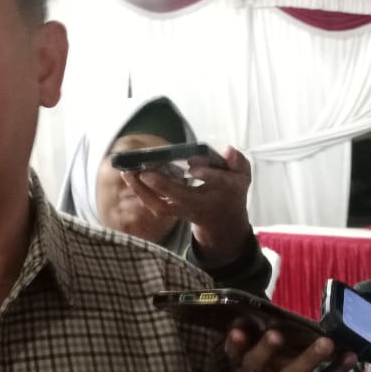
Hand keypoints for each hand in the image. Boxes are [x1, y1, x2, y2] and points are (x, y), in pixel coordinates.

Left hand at [120, 145, 251, 265]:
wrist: (222, 221)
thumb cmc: (231, 192)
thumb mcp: (242, 176)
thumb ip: (238, 162)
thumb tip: (228, 150)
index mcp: (223, 191)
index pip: (217, 182)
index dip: (206, 174)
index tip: (192, 165)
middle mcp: (201, 203)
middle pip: (181, 197)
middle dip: (162, 185)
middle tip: (144, 171)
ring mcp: (185, 211)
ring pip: (161, 206)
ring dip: (143, 190)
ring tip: (128, 172)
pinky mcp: (172, 213)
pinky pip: (153, 206)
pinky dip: (140, 192)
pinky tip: (129, 177)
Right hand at [225, 326, 356, 371]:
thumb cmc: (273, 371)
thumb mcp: (263, 357)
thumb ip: (260, 337)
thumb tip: (265, 306)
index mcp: (241, 367)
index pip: (233, 354)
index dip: (234, 344)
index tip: (238, 329)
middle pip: (254, 368)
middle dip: (264, 350)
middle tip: (277, 334)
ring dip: (307, 360)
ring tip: (327, 343)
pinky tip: (348, 357)